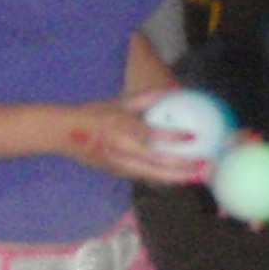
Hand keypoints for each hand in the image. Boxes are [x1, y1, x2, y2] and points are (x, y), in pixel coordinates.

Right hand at [62, 91, 206, 186]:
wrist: (62, 134)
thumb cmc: (92, 114)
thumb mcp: (118, 102)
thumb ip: (147, 98)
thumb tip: (174, 91)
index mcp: (122, 128)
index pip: (150, 134)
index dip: (173, 137)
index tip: (193, 136)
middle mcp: (121, 149)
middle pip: (157, 163)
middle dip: (184, 166)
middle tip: (206, 165)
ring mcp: (119, 164)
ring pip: (154, 175)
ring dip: (178, 177)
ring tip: (199, 176)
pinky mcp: (117, 173)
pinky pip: (146, 177)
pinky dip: (164, 178)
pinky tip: (180, 177)